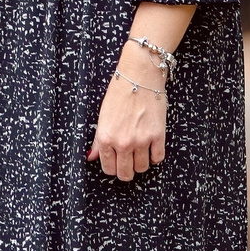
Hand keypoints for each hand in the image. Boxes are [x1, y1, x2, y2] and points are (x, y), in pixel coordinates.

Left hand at [86, 66, 166, 180]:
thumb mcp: (102, 117)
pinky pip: (158, 158)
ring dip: (140, 164)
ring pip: (142, 168)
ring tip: (139, 152)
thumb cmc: (118, 93)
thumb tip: (91, 157)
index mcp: (106, 138)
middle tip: (127, 163)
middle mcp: (123, 143)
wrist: (139, 77)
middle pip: (126, 174)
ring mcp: (141, 140)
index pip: (108, 168)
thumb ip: (98, 140)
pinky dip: (154, 157)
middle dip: (125, 172)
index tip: (116, 163)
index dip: (112, 168)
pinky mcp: (158, 136)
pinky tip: (151, 148)